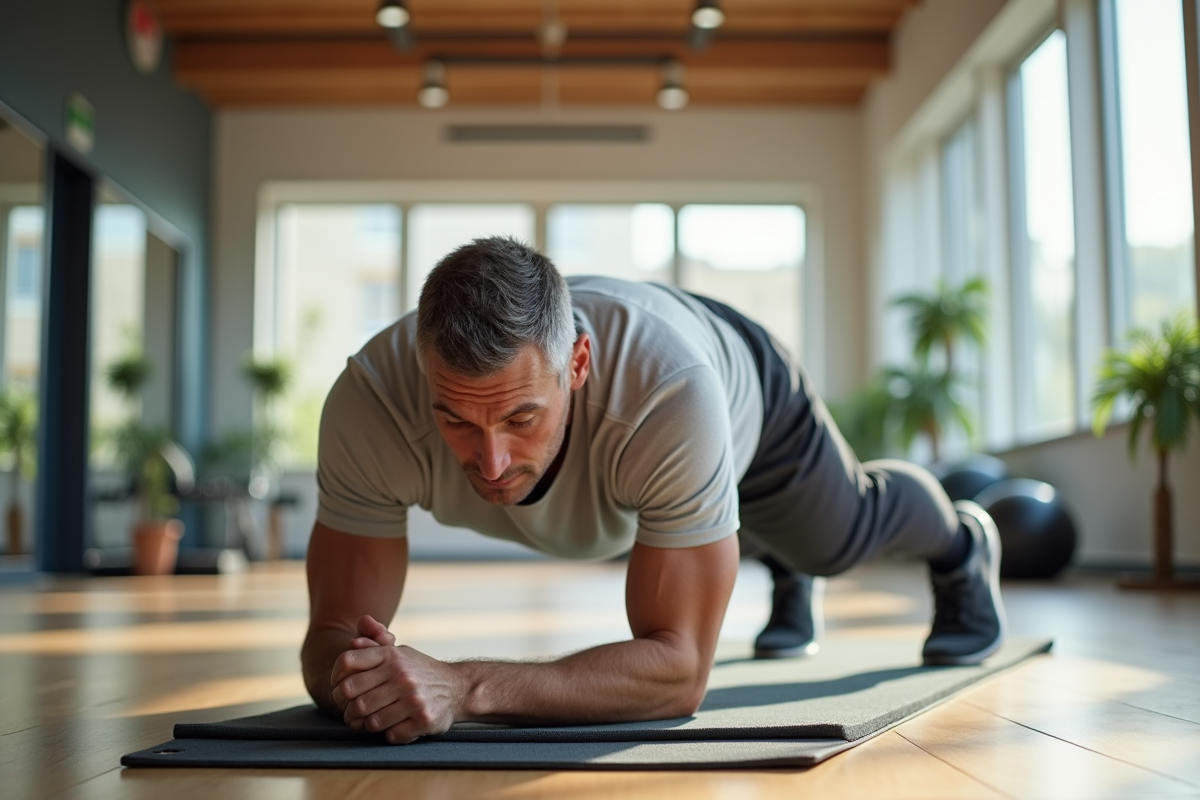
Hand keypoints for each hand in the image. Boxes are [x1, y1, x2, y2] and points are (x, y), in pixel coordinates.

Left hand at [330, 615, 465, 743]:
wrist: (458, 688)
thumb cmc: (420, 671)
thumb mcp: (400, 653)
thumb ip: (375, 643)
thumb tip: (357, 635)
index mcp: (392, 655)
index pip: (347, 662)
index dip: (336, 677)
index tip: (339, 687)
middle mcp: (402, 675)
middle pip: (351, 695)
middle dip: (346, 707)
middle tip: (350, 711)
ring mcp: (414, 698)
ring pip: (369, 719)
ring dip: (367, 724)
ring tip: (371, 721)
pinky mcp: (424, 720)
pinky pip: (391, 735)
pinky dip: (390, 734)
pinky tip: (395, 726)